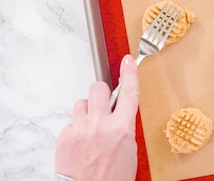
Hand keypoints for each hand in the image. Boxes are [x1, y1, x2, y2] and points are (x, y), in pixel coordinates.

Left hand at [55, 54, 138, 180]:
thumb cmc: (111, 178)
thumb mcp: (129, 151)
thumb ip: (124, 128)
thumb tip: (119, 115)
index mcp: (122, 128)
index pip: (129, 92)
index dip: (130, 73)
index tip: (128, 61)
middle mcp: (101, 125)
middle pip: (98, 89)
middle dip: (101, 94)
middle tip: (103, 105)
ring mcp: (81, 129)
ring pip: (81, 104)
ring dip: (87, 112)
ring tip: (90, 130)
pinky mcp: (65, 136)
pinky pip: (71, 122)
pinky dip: (76, 129)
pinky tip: (81, 143)